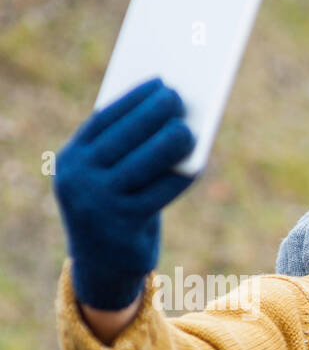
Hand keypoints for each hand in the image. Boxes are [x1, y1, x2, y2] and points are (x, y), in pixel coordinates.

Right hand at [53, 78, 195, 310]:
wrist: (102, 268)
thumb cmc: (113, 211)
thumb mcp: (108, 179)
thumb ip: (127, 151)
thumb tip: (168, 117)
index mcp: (71, 159)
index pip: (103, 119)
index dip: (133, 98)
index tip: (158, 81)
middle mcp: (78, 178)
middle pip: (124, 136)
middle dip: (154, 113)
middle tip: (180, 97)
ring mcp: (99, 202)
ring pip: (143, 162)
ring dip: (170, 141)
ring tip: (190, 128)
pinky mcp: (124, 224)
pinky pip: (160, 192)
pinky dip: (181, 176)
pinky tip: (197, 164)